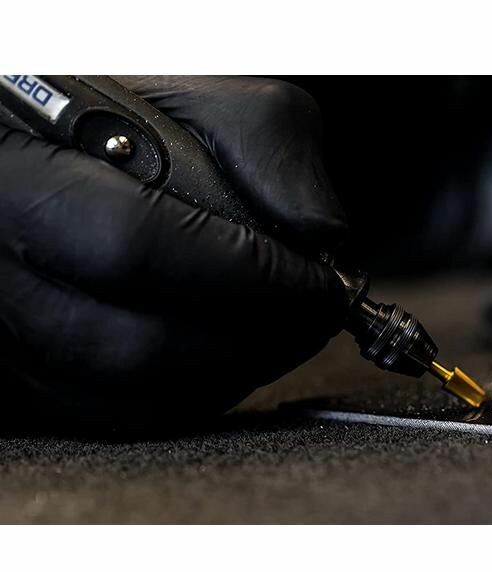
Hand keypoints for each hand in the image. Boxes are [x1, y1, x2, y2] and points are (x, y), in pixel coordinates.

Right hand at [0, 76, 347, 423]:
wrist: (72, 151)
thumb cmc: (130, 120)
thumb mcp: (204, 95)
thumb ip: (268, 146)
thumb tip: (319, 234)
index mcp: (19, 173)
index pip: (134, 245)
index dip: (245, 276)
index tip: (316, 282)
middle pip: (133, 344)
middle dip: (253, 339)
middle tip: (317, 315)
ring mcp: (8, 328)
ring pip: (126, 396)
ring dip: (233, 375)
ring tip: (290, 334)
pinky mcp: (32, 368)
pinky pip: (117, 415)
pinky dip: (195, 397)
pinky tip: (239, 358)